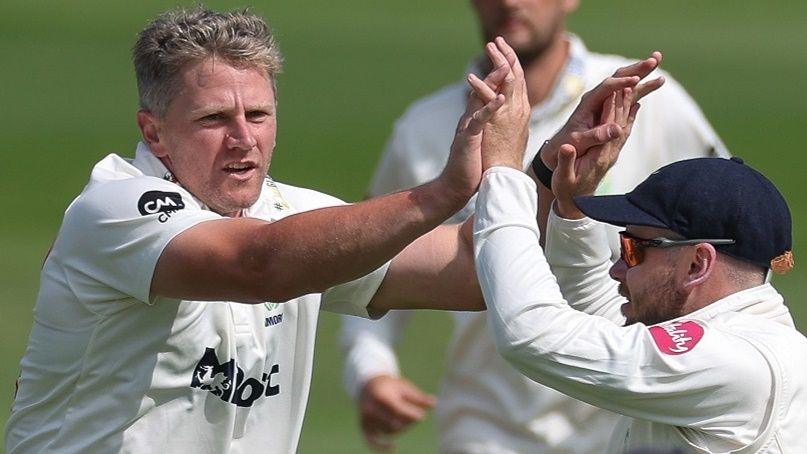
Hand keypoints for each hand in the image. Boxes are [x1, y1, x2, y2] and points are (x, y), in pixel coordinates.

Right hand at [358, 375, 435, 451]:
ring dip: (400, 428)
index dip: (412, 415)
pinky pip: (371, 441)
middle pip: (395, 423)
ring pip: (389, 431)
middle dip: (408, 421)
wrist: (369, 386)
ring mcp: (366, 419)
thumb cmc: (392, 386)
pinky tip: (393, 448)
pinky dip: (380, 446)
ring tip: (404, 417)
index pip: (398, 411)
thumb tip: (434, 403)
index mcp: (381, 396)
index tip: (422, 415)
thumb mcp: (405, 387)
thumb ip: (418, 397)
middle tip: (414, 415)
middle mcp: (370, 408)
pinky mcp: (364, 427)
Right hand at [435, 44, 509, 208]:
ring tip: (505, 66)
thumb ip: (485, 128)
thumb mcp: (481, 143)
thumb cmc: (469, 169)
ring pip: (481, 99)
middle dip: (495, 68)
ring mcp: (468, 127)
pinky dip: (490, 108)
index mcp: (475, 118)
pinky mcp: (468, 138)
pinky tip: (501, 98)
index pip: (488, 92)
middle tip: (503, 49)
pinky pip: (480, 120)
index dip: (499, 75)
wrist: (454, 187)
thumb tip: (492, 122)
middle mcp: (470, 118)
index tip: (510, 59)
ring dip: (493, 82)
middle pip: (484, 88)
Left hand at [467, 37, 530, 170]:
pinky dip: (482, 88)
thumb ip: (506, 119)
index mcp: (520, 111)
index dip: (512, 64)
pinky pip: (490, 101)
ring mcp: (510, 115)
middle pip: (516, 76)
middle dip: (507, 56)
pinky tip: (471, 77)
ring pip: (508, 81)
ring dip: (497, 63)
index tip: (505, 50)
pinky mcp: (497, 124)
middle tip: (497, 41)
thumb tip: (502, 111)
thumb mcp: (508, 134)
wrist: (502, 177)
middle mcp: (518, 110)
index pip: (518, 82)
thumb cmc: (502, 160)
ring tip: (489, 47)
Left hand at [540, 52, 665, 170]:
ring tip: (659, 62)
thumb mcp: (580, 142)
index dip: (620, 83)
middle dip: (636, 68)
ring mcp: (606, 101)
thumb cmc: (567, 145)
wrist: (561, 147)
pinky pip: (629, 93)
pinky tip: (656, 81)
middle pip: (618, 77)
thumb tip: (617, 130)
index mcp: (588, 103)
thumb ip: (596, 135)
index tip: (636, 80)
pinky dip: (643, 86)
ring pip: (626, 82)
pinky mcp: (612, 107)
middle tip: (655, 59)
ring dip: (642, 73)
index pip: (606, 87)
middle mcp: (597, 97)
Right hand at [552, 84, 641, 217]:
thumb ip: (566, 161)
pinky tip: (634, 106)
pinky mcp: (611, 153)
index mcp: (599, 156)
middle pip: (621, 122)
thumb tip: (567, 146)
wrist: (576, 204)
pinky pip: (623, 131)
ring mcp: (613, 153)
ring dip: (629, 105)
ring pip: (624, 124)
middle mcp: (610, 153)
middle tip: (632, 79)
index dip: (611, 108)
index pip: (608, 127)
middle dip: (626, 100)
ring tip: (634, 86)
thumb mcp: (563, 177)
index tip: (615, 90)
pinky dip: (628, 117)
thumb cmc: (566, 189)